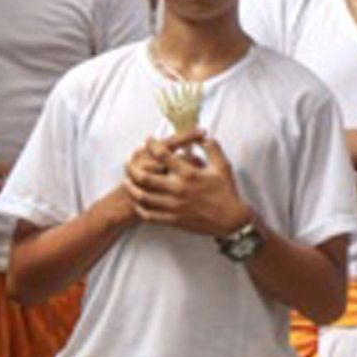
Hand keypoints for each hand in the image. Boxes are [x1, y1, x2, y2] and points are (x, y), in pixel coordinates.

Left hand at [124, 133, 250, 236]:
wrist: (230, 219)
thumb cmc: (226, 192)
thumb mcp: (223, 165)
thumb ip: (212, 148)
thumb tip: (203, 136)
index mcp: (189, 174)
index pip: (163, 155)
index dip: (153, 145)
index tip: (149, 140)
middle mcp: (178, 189)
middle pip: (145, 176)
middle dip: (132, 167)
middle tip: (129, 162)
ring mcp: (174, 206)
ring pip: (142, 196)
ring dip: (131, 188)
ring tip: (126, 181)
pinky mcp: (173, 219)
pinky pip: (149, 215)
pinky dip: (139, 207)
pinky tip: (137, 201)